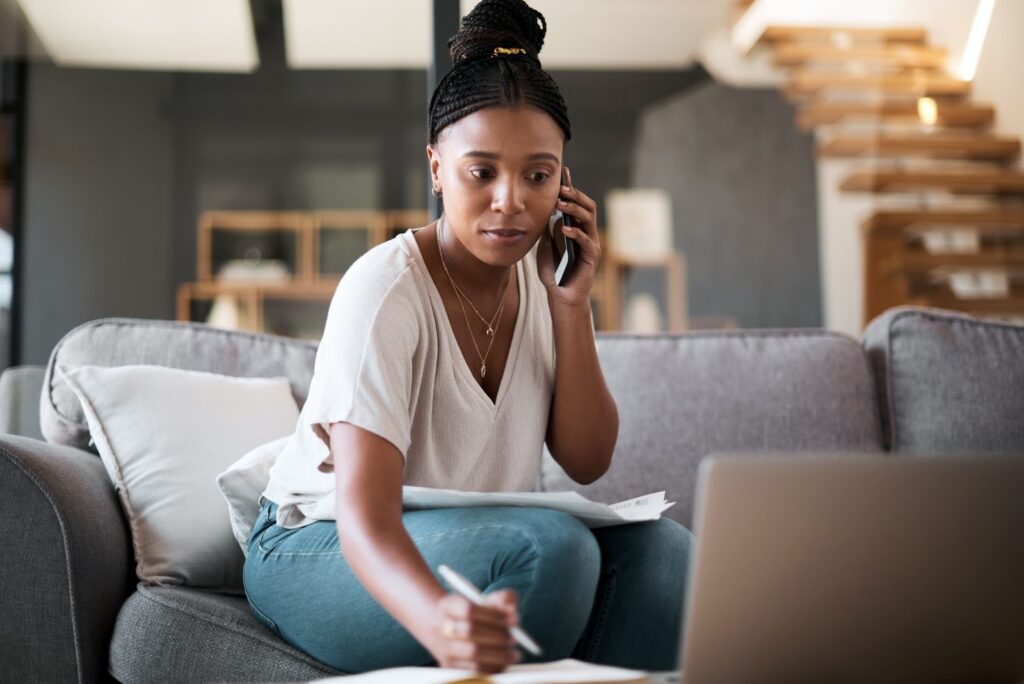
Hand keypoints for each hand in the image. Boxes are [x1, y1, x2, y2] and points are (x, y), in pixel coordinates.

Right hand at [427, 590, 521, 672]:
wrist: (447, 629)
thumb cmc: (476, 613)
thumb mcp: (488, 600)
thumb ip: (504, 598)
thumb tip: (511, 609)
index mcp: (447, 605)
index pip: (469, 609)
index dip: (494, 615)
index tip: (515, 619)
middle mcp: (440, 627)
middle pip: (470, 631)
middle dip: (497, 635)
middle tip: (515, 638)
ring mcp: (444, 648)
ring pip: (472, 653)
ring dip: (498, 653)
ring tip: (514, 653)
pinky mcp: (450, 667)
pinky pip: (474, 670)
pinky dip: (493, 666)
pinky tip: (505, 662)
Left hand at [536, 176, 601, 308]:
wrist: (560, 295)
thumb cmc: (554, 271)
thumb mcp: (545, 244)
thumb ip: (547, 228)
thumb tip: (544, 210)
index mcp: (578, 227)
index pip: (577, 203)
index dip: (571, 188)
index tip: (563, 174)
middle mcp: (588, 233)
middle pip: (588, 206)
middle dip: (575, 196)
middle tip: (561, 189)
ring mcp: (591, 244)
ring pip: (589, 219)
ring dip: (574, 210)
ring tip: (560, 205)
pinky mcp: (591, 257)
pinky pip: (586, 241)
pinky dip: (575, 233)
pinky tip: (564, 229)